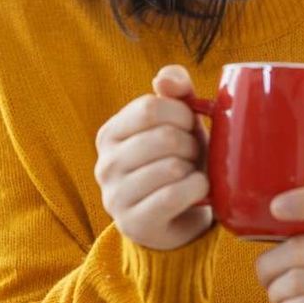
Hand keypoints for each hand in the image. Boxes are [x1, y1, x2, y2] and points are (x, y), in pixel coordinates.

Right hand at [93, 65, 214, 250]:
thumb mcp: (178, 124)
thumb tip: (164, 78)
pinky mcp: (133, 224)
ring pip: (171, 168)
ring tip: (191, 174)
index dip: (182, 114)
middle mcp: (105, 164)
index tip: (190, 126)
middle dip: (191, 144)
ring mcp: (115, 197)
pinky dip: (197, 190)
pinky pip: (173, 196)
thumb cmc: (179, 162)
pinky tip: (199, 191)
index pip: (149, 108)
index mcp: (110, 134)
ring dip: (194, 169)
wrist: (178, 220)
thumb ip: (175, 92)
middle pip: (164, 137)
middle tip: (193, 156)